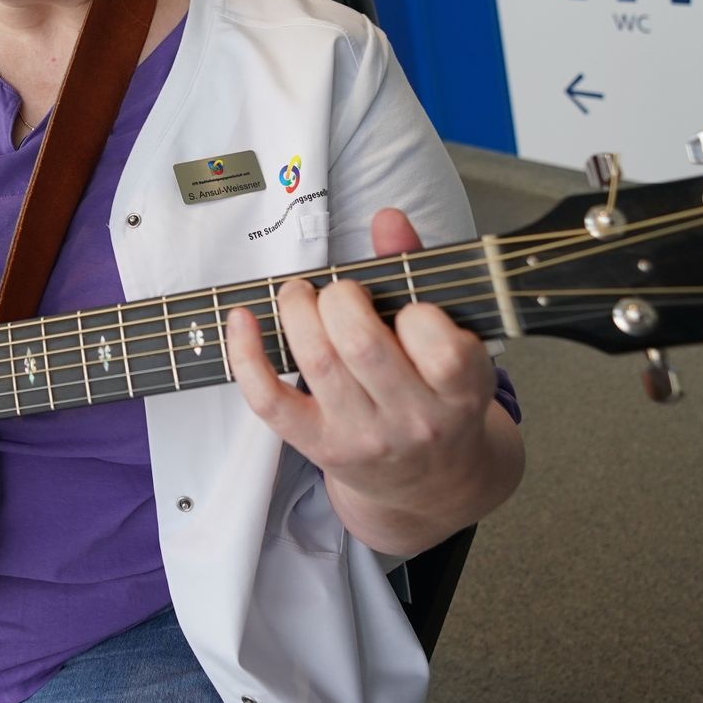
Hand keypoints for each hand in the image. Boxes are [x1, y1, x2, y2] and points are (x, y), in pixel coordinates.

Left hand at [226, 208, 498, 526]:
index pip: (438, 343)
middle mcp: (415, 419)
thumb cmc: (439, 393)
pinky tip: (241, 318)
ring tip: (299, 296)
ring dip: (297, 311)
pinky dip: (246, 355)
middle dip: (340, 299)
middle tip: (339, 294)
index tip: (404, 308)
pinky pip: (270, 401)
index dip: (415, 313)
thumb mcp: (451, 339)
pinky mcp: (320, 447)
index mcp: (461, 390)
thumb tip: (387, 217)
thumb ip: (417, 271)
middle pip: (361, 343)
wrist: (433, 485)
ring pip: (316, 362)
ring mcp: (364, 436)